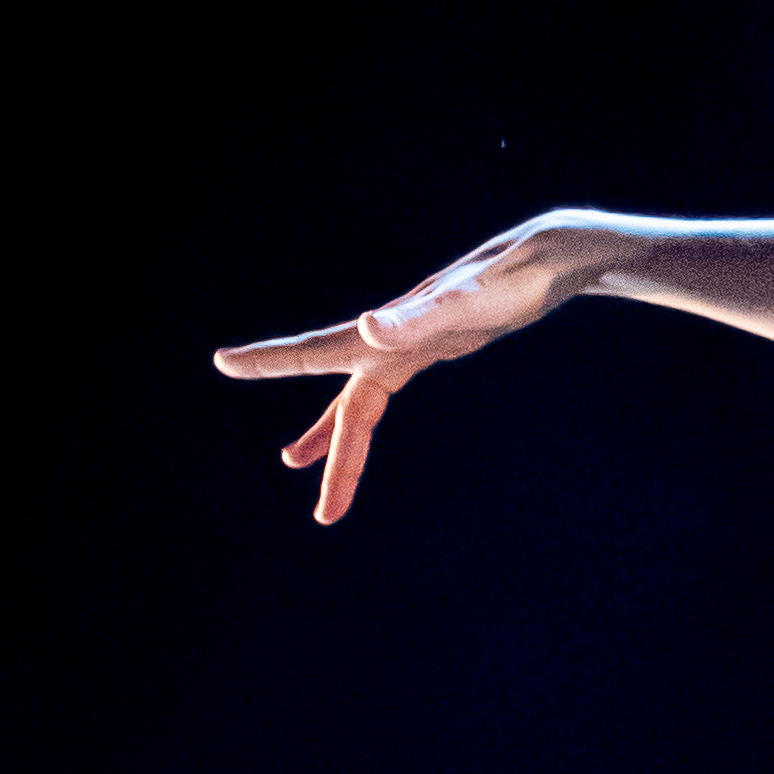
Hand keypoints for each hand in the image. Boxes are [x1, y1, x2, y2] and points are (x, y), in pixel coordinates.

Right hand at [213, 215, 596, 523]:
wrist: (549, 258)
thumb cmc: (511, 281)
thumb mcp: (465, 304)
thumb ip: (416, 317)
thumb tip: (370, 324)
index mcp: (388, 335)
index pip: (316, 352)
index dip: (268, 361)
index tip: (223, 362)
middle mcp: (391, 338)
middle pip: (348, 406)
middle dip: (331, 456)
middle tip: (325, 516)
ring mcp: (413, 343)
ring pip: (361, 398)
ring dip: (335, 433)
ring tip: (297, 462)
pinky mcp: (437, 345)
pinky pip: (387, 387)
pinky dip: (370, 405)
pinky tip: (365, 415)